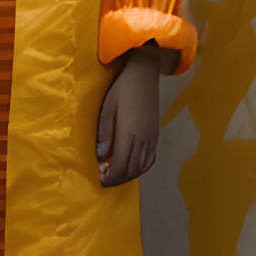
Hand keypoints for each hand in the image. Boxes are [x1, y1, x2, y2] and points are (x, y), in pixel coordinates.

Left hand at [95, 44, 161, 187]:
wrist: (144, 75)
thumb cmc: (122, 89)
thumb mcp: (107, 109)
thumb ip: (104, 134)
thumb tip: (100, 156)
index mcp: (130, 134)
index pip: (120, 166)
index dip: (110, 177)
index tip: (100, 179)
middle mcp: (143, 140)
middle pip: (131, 170)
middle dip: (117, 179)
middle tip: (104, 180)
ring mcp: (152, 138)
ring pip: (142, 167)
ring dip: (128, 175)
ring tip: (115, 175)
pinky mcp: (155, 135)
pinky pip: (150, 159)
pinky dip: (140, 168)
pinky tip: (130, 166)